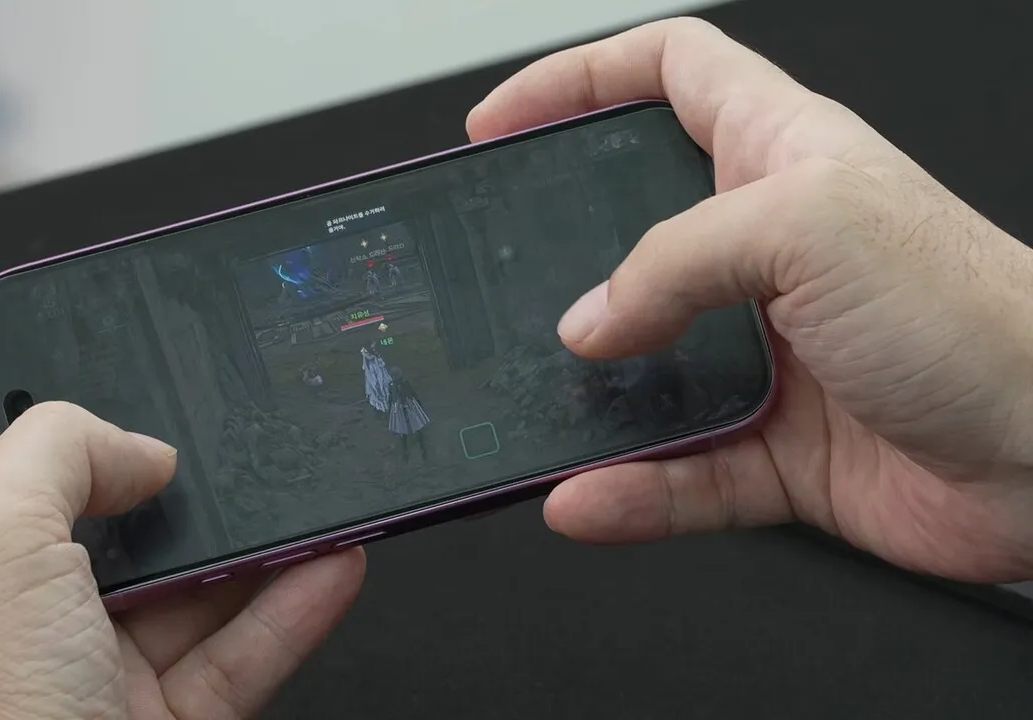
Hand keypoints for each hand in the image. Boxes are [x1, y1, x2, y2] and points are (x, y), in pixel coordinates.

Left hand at [0, 402, 364, 718]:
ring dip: (262, 546)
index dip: (85, 422)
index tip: (151, 395)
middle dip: (193, 489)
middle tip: (248, 454)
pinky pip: (243, 651)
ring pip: (199, 589)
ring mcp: (101, 668)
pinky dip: (293, 610)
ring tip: (313, 504)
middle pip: (128, 523)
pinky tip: (331, 568)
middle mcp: (31, 611)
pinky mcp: (166, 717)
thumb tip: (140, 451)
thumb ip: (59, 451)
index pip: (25, 461)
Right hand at [468, 18, 1032, 581]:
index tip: (503, 121)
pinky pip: (677, 471)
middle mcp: (766, 252)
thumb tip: (589, 321)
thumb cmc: (976, 312)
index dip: (578, 82)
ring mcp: (766, 353)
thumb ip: (674, 263)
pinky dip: (630, 490)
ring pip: (642, 368)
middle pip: (629, 230)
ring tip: (528, 406)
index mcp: (781, 158)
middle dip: (555, 250)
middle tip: (492, 272)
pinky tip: (588, 497)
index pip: (666, 77)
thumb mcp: (811, 227)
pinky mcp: (774, 446)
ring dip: (584, 396)